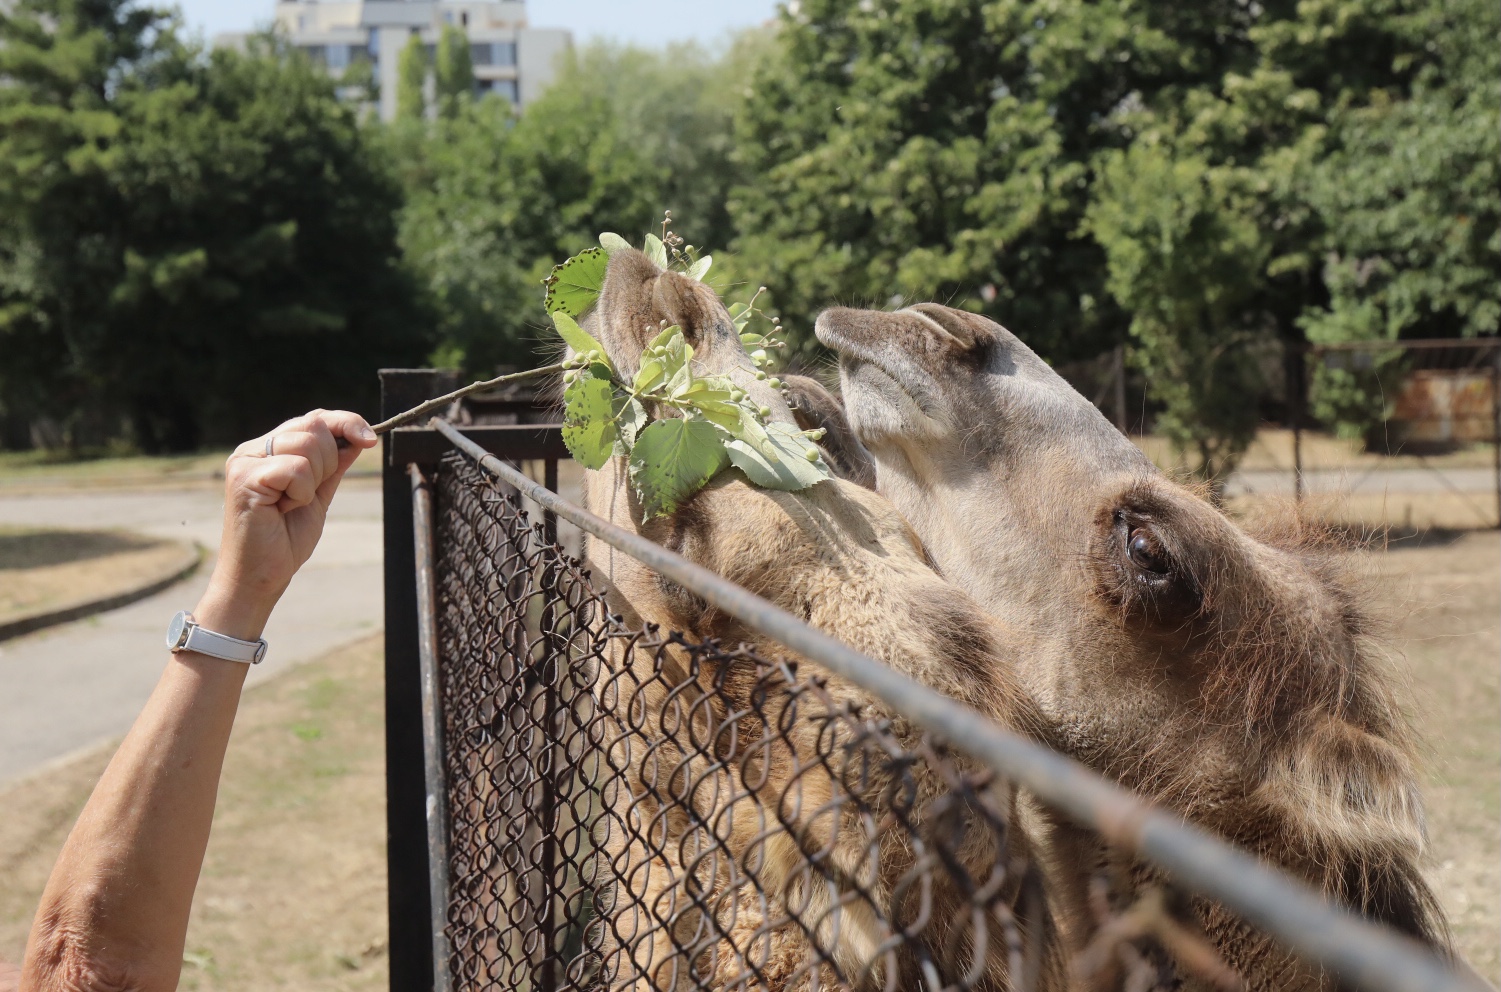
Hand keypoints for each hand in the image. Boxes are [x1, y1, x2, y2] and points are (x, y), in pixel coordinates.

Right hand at [195, 410, 377, 639]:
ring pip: (308, 446)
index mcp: (268, 448)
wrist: (262, 575)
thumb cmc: (285, 538)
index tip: (370, 440)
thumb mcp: (319, 494)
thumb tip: (358, 438)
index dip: (346, 423)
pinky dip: (301, 493)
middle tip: (305, 495)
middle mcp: (252, 449)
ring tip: (290, 504)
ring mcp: (245, 461)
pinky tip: (282, 509)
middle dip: (327, 464)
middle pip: (314, 428)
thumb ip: (334, 465)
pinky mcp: (245, 477)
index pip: (314, 419)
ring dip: (312, 482)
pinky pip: (296, 469)